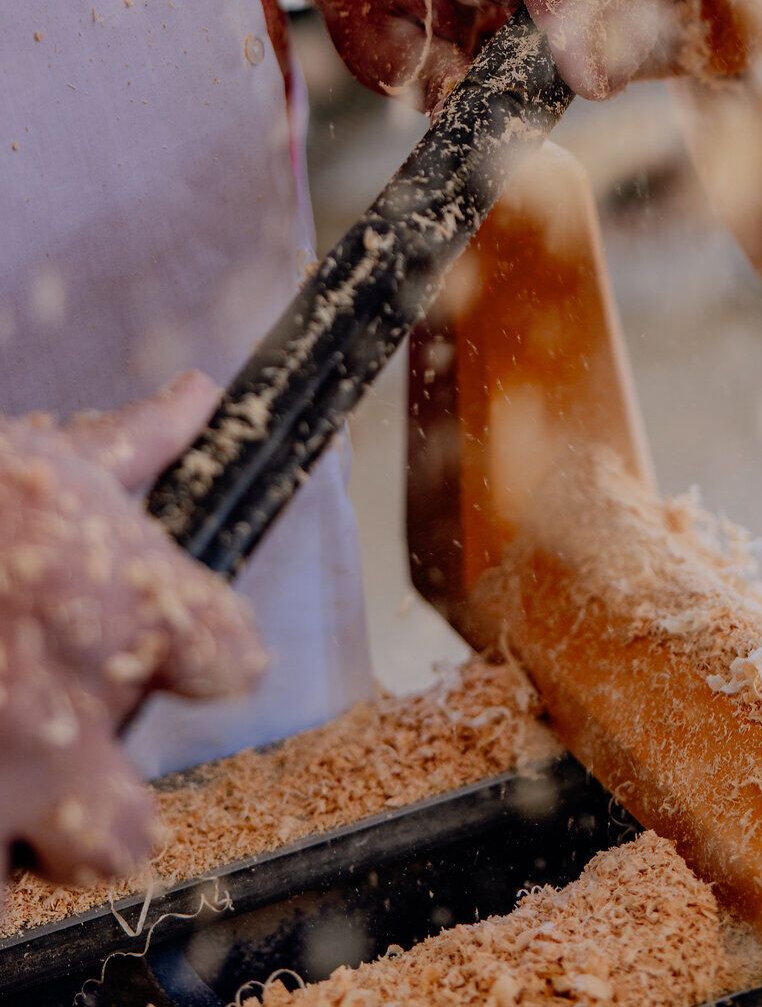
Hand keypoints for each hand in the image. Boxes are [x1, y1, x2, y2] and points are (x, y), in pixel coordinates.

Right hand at [0, 375, 265, 888]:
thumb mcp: (47, 456)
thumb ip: (132, 443)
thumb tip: (197, 395)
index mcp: (135, 613)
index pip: (231, 662)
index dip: (203, 653)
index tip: (174, 644)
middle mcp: (78, 717)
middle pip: (126, 831)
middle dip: (94, 813)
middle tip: (51, 765)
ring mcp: (0, 785)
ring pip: (30, 873)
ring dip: (11, 838)